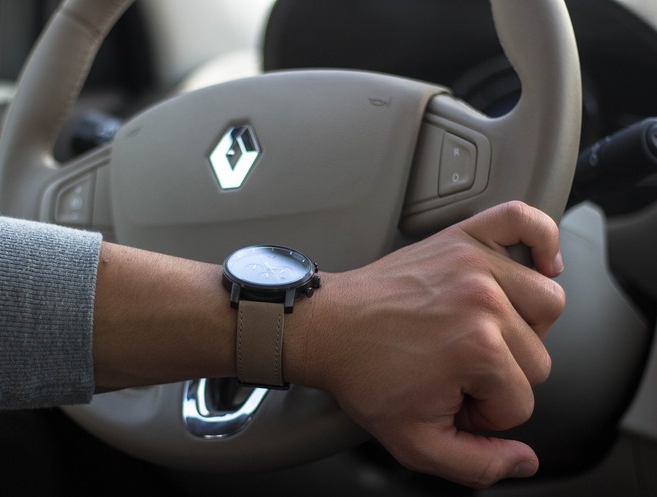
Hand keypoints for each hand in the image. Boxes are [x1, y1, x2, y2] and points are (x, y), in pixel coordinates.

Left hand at [287, 201, 564, 487]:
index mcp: (478, 349)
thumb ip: (477, 463)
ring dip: (524, 329)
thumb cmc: (363, 376)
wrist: (327, 329)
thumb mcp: (414, 441)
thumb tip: (524, 459)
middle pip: (537, 358)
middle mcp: (484, 301)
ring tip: (485, 337)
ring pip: (546, 304)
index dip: (486, 413)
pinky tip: (541, 264)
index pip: (522, 401)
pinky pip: (522, 220)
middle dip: (499, 378)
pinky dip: (542, 238)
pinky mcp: (462, 239)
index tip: (452, 401)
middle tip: (458, 375)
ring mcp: (474, 264)